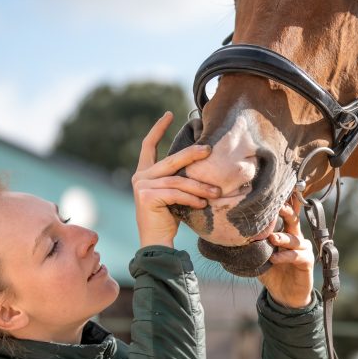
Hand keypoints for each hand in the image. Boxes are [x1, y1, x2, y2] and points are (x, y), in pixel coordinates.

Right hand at [132, 112, 219, 247]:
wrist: (156, 244)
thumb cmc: (168, 220)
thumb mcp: (173, 195)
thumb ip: (178, 179)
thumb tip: (202, 165)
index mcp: (144, 174)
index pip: (148, 146)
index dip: (158, 129)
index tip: (169, 114)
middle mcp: (140, 177)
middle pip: (171, 160)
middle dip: (192, 154)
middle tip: (209, 149)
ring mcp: (142, 186)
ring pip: (178, 180)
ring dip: (200, 186)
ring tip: (216, 192)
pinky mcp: (148, 197)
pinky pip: (177, 193)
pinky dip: (192, 198)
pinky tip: (203, 204)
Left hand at [258, 199, 314, 307]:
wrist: (285, 296)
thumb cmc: (273, 274)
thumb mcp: (260, 258)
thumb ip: (252, 247)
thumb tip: (230, 237)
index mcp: (285, 234)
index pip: (283, 217)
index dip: (281, 205)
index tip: (272, 195)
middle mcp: (296, 238)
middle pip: (293, 220)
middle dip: (286, 212)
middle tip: (277, 207)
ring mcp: (303, 250)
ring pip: (294, 239)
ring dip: (283, 238)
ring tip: (272, 238)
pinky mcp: (307, 262)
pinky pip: (297, 256)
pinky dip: (285, 256)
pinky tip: (275, 258)